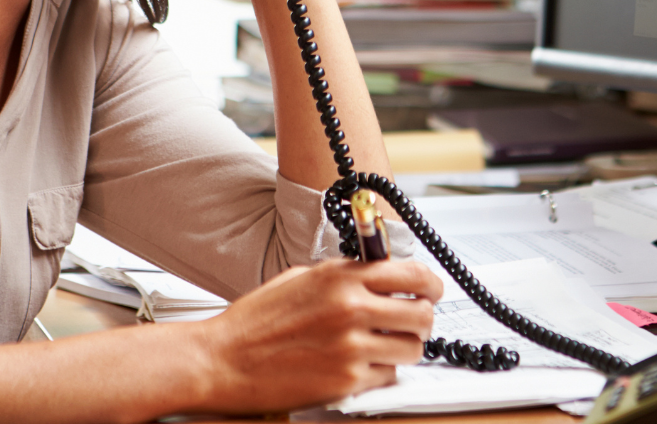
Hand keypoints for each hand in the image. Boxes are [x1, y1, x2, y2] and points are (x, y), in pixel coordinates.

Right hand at [192, 258, 442, 414]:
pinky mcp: (347, 382)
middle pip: (421, 314)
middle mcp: (350, 309)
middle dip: (422, 318)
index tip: (431, 289)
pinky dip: (379, 372)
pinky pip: (387, 377)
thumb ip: (343, 275)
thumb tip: (379, 274)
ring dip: (402, 348)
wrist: (225, 358)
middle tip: (412, 321)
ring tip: (381, 345)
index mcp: (340, 278)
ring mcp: (351, 347)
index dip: (430, 283)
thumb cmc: (257, 320)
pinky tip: (358, 365)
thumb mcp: (301, 279)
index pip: (410, 274)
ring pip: (411, 349)